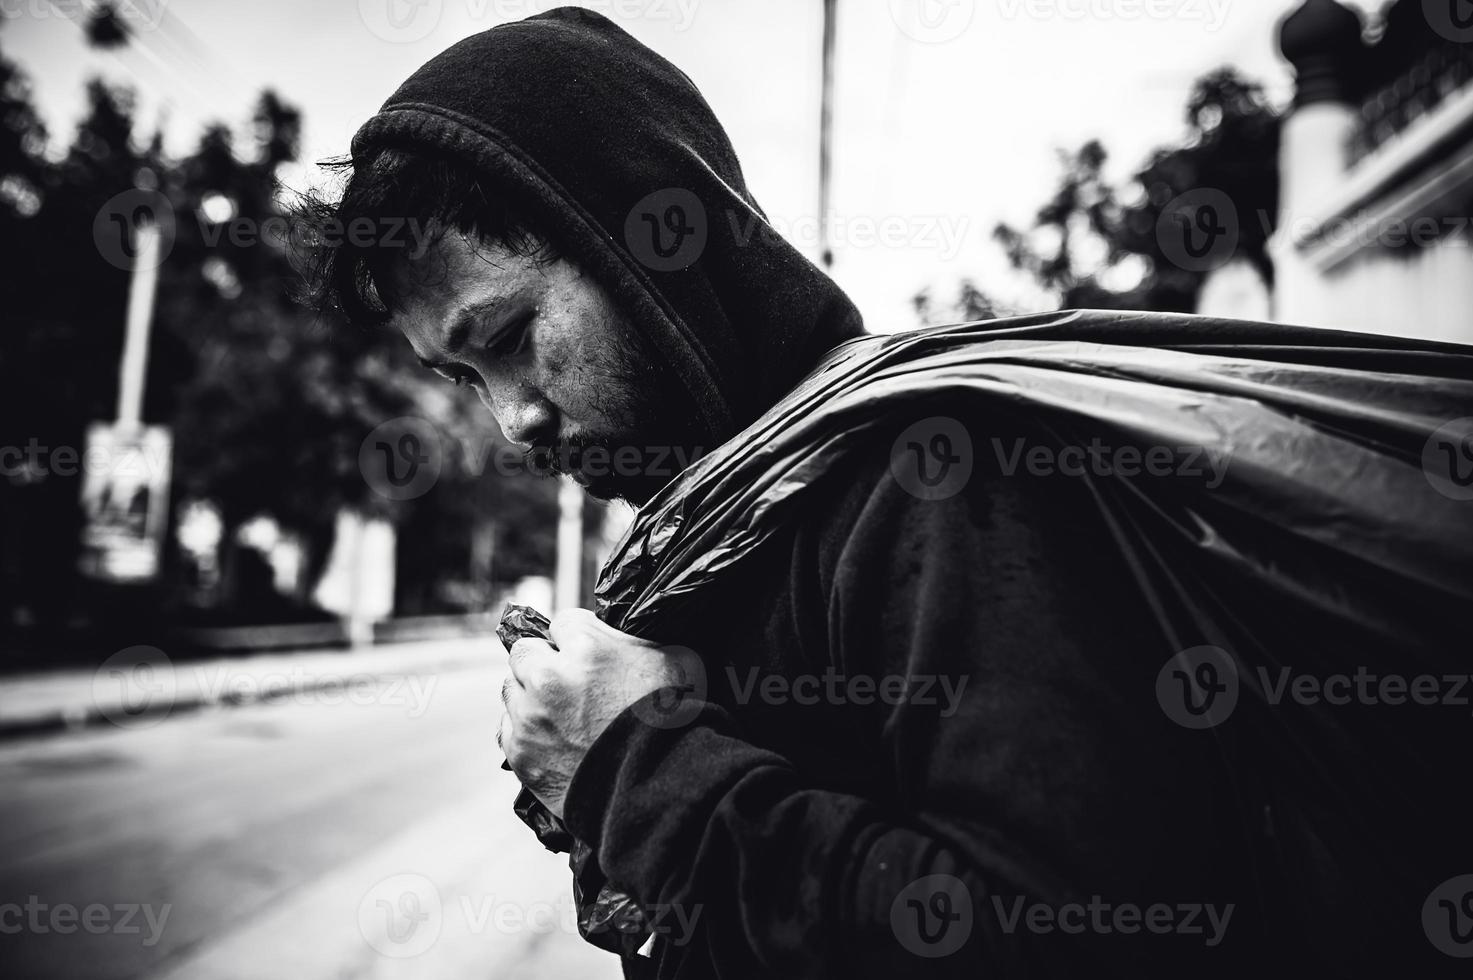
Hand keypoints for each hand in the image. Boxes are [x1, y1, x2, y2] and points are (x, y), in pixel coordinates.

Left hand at [498, 608, 701, 819]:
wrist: (655, 787)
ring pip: (510, 688)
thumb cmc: (671, 722)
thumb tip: (625, 630)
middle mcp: (549, 676)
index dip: (576, 638)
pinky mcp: (521, 751)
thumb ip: (637, 638)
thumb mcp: (671, 660)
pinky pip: (507, 727)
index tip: (585, 653)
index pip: (563, 623)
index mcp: (586, 648)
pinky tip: (548, 737)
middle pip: (524, 650)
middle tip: (564, 679)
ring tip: (556, 712)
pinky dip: (523, 729)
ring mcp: (530, 715)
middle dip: (542, 660)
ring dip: (528, 694)